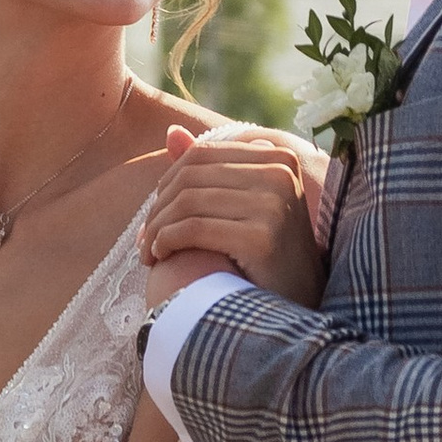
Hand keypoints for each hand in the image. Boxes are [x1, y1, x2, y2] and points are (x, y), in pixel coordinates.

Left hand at [142, 126, 325, 308]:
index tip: (153, 217)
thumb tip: (171, 132)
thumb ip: (210, 169)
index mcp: (277, 157)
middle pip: (190, 177)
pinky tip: (160, 257)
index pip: (200, 155)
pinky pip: (192, 228)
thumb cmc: (266, 257)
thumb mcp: (244, 205)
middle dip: (157, 209)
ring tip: (149, 252)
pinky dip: (166, 241)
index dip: (167, 185)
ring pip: (187, 202)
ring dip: (156, 229)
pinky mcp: (262, 236)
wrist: (298, 309)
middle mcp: (280, 173)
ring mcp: (274, 203)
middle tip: (144, 240)